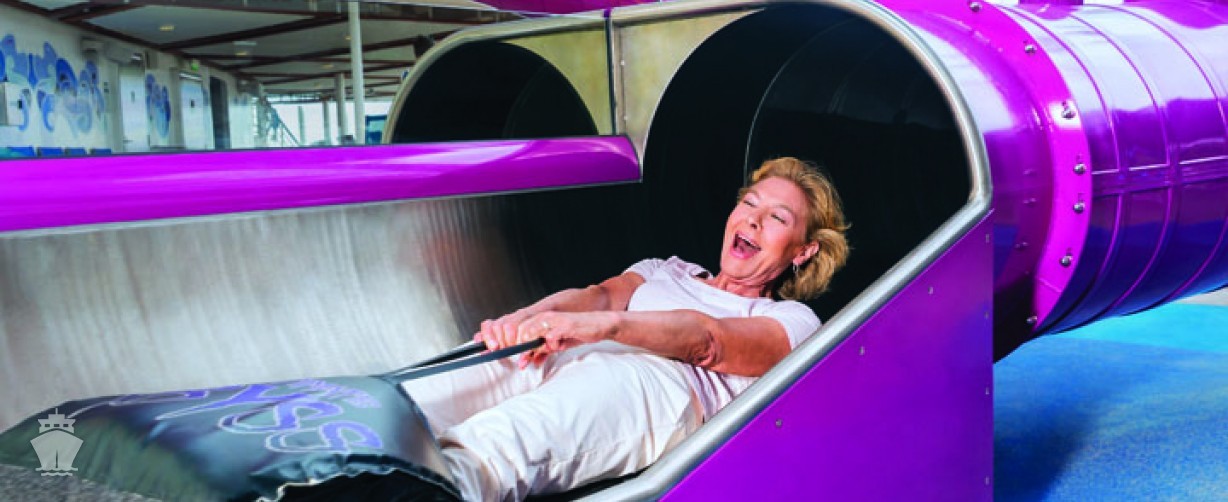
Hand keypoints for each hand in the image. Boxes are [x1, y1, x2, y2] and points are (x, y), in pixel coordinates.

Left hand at [477, 311, 616, 368]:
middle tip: (515, 361)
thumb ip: (541, 350)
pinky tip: (555, 348)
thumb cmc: (577, 333)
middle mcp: (542, 318)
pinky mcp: (565, 324)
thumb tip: (528, 362)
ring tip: (530, 360)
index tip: (489, 351)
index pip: (512, 327)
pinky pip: (550, 336)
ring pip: (530, 332)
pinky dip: (549, 345)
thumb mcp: (556, 344)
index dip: (499, 339)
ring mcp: (553, 320)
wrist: (600, 325)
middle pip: (517, 330)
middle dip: (511, 347)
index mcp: (537, 321)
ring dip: (530, 348)